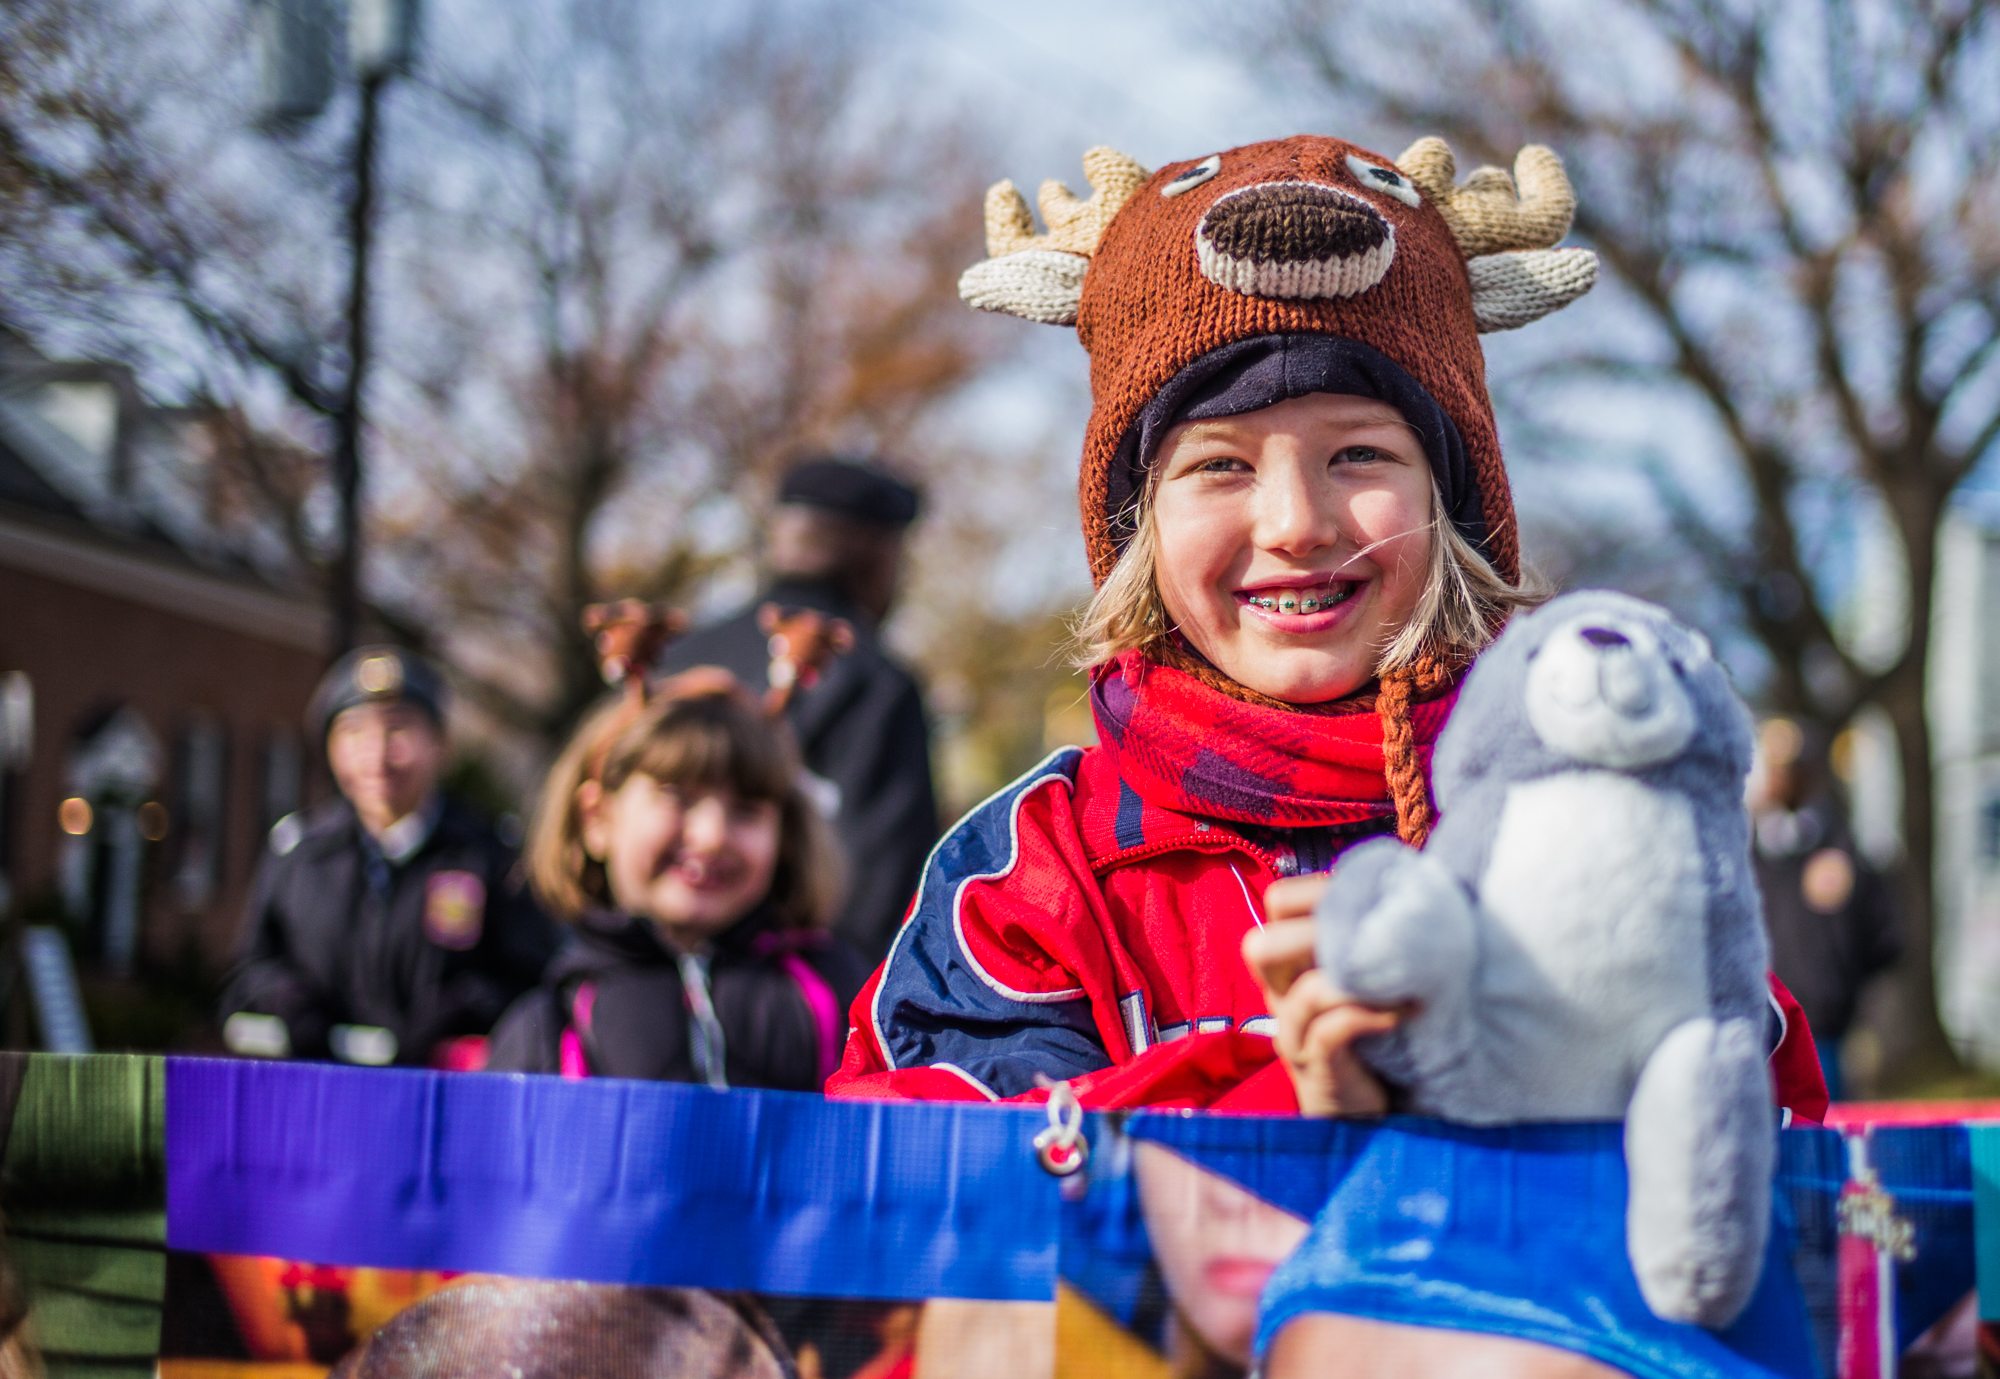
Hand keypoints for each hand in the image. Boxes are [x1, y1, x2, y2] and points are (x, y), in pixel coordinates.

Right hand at [1243, 876, 1403, 1117]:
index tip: (1371, 897)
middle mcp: (1280, 996)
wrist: (1369, 1110)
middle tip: (1370, 934)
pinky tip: (1403, 1014)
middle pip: (1261, 947)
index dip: (1318, 889)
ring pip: (1303, 994)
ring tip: (1400, 981)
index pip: (1278, 902)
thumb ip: (1369, 936)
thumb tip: (1414, 879)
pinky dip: (1369, 1016)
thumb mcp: (1363, 976)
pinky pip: (1331, 1032)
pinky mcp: (1317, 1069)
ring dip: (1358, 982)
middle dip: (1316, 932)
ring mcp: (1294, 1035)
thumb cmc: (1372, 1032)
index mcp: (1290, 963)